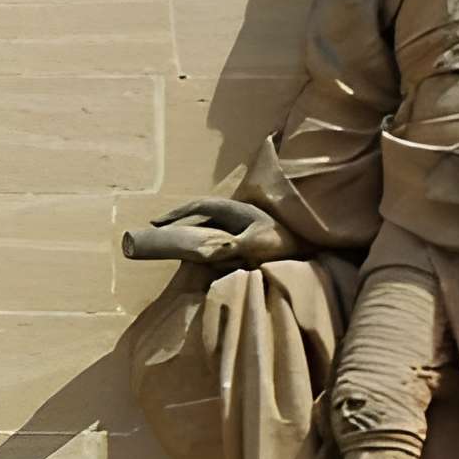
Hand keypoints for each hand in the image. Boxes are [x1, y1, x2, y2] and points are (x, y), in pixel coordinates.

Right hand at [122, 196, 289, 269]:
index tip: (157, 223)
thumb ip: (235, 246)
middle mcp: (232, 214)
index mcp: (233, 209)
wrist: (302, 246)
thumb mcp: (257, 243)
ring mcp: (236, 224)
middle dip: (178, 220)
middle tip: (156, 229)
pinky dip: (200, 241)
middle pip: (198, 214)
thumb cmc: (281, 242)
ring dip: (188, 230)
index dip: (176, 213)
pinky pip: (213, 235)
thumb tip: (213, 250)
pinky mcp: (239, 235)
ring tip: (170, 240)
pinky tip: (193, 251)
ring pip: (205, 224)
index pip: (198, 207)